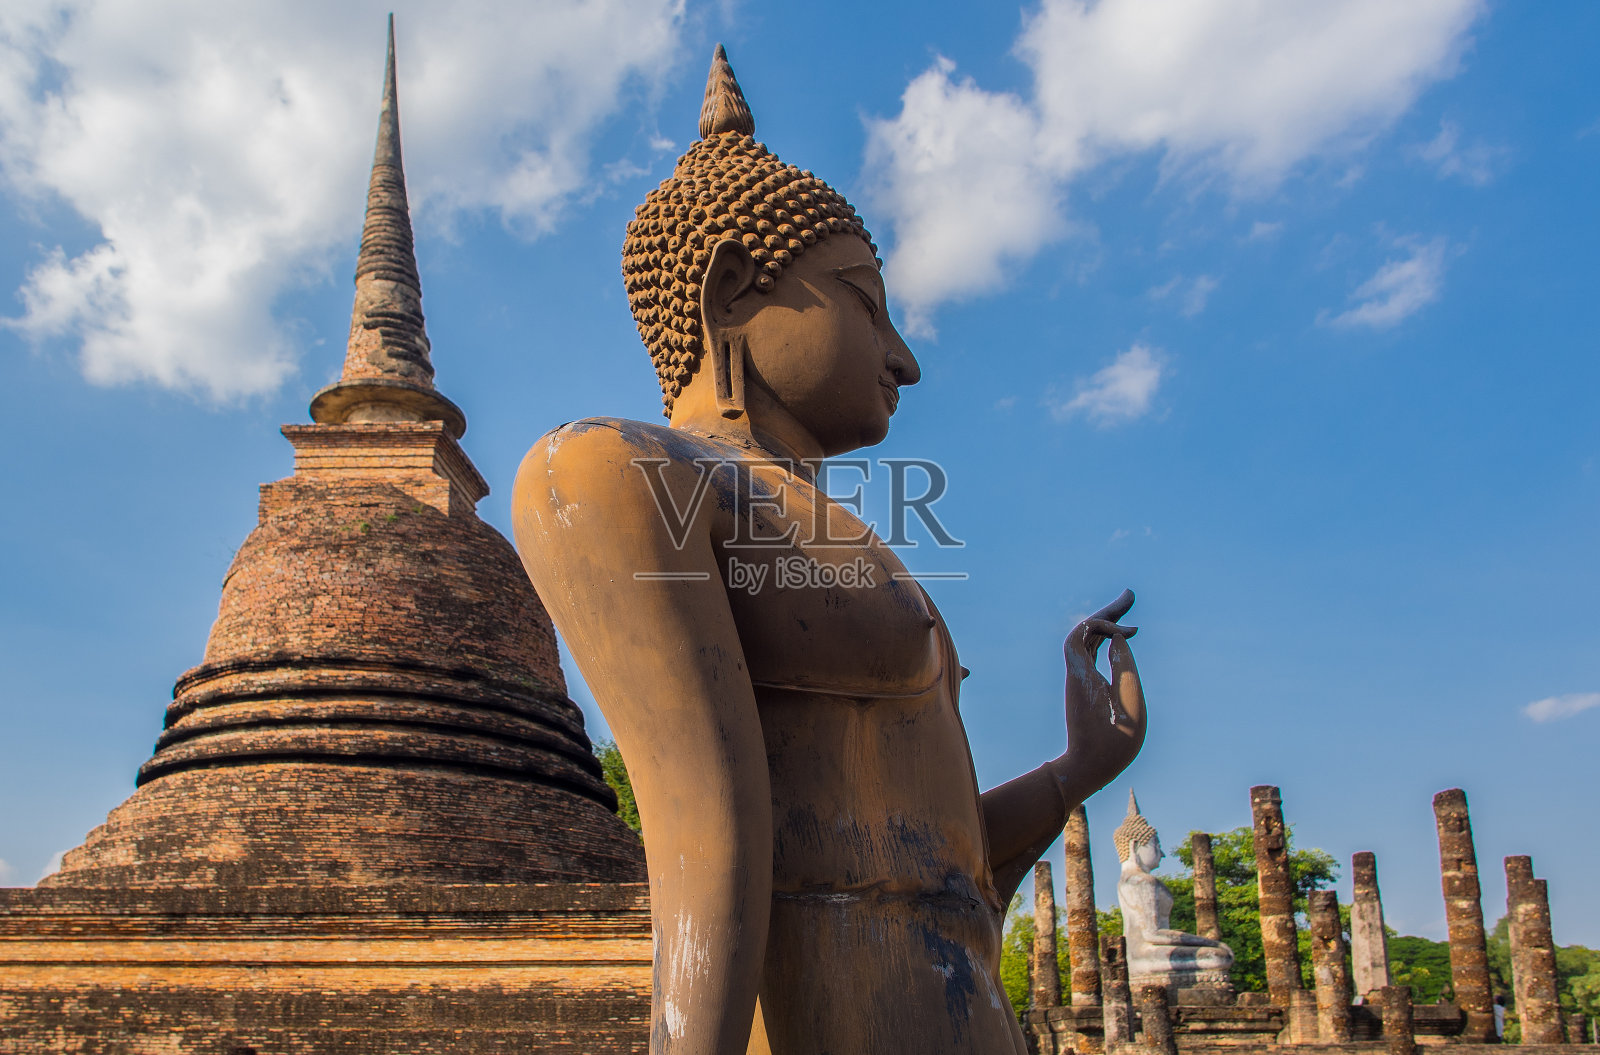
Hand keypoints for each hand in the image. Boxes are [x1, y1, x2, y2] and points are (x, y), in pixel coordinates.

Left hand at [1057, 589, 1145, 795]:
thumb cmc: (1114, 742)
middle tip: (1129, 594)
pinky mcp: (1086, 689)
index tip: (1131, 632)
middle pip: (1085, 632)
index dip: (1105, 622)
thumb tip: (1118, 640)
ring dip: (1107, 625)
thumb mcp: (1129, 704)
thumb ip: (1125, 667)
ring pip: (1089, 643)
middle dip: (1107, 613)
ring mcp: (1080, 681)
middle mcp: (1076, 673)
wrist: (1088, 769)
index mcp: (1082, 674)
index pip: (1082, 632)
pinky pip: (1093, 655)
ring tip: (1127, 609)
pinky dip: (1106, 642)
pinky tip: (1120, 639)